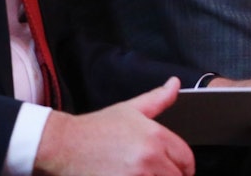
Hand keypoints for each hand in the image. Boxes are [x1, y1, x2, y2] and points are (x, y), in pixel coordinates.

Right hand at [35, 77, 193, 175]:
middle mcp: (149, 157)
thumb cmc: (95, 129)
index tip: (179, 171)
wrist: (64, 145)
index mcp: (155, 136)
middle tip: (155, 173)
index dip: (186, 167)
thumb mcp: (130, 109)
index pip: (186, 158)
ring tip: (142, 174)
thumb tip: (175, 84)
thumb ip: (158, 99)